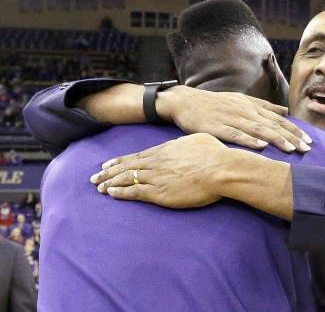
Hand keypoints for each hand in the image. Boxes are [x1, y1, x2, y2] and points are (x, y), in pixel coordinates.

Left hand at [90, 133, 229, 207]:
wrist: (220, 169)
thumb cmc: (215, 154)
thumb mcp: (198, 140)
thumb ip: (184, 144)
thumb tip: (182, 145)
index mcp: (165, 150)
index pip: (137, 156)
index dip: (121, 160)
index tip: (108, 163)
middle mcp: (156, 162)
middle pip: (127, 167)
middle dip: (109, 171)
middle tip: (94, 176)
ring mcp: (157, 177)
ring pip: (127, 179)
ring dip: (110, 182)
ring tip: (98, 186)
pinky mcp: (160, 193)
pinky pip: (135, 192)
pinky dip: (121, 192)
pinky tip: (111, 193)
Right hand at [158, 86, 311, 152]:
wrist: (186, 101)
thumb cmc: (215, 103)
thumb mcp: (242, 100)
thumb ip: (264, 106)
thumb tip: (286, 110)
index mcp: (252, 106)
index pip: (278, 119)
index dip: (294, 130)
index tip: (309, 141)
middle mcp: (245, 111)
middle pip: (272, 125)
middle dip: (291, 137)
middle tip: (307, 149)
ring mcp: (231, 118)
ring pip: (258, 130)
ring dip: (276, 139)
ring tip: (291, 149)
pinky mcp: (217, 127)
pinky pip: (236, 134)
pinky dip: (250, 140)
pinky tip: (262, 146)